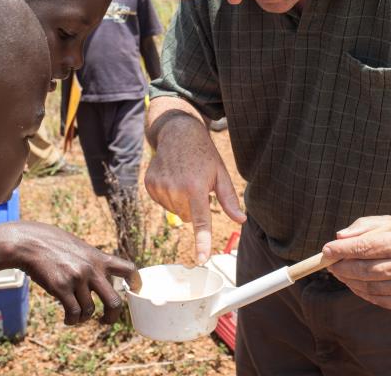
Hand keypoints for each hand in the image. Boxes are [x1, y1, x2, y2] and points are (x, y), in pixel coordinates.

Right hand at [8, 222, 138, 324]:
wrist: (30, 242)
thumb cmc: (54, 244)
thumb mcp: (80, 248)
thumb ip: (92, 262)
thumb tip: (102, 280)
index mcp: (99, 258)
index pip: (128, 269)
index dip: (136, 283)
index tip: (134, 291)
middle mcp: (92, 269)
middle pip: (114, 301)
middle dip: (113, 316)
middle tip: (106, 320)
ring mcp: (77, 279)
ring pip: (89, 311)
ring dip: (83, 318)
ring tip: (75, 315)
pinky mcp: (61, 288)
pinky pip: (73, 313)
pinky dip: (72, 320)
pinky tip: (67, 319)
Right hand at [145, 115, 245, 263]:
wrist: (177, 133)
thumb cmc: (203, 154)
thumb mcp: (220, 173)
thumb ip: (229, 200)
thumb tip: (241, 220)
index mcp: (196, 187)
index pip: (201, 221)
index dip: (202, 241)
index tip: (201, 258)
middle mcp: (175, 189)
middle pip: (188, 218)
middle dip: (195, 207)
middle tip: (197, 184)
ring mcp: (159, 187)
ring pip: (175, 212)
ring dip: (182, 201)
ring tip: (184, 179)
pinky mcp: (149, 185)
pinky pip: (163, 203)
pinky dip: (169, 196)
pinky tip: (173, 178)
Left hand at [322, 216, 390, 310]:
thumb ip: (364, 228)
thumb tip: (338, 238)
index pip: (364, 248)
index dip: (341, 250)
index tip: (326, 250)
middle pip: (363, 269)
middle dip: (341, 266)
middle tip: (329, 263)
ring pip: (366, 286)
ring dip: (348, 279)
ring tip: (339, 271)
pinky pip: (376, 298)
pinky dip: (361, 290)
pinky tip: (354, 281)